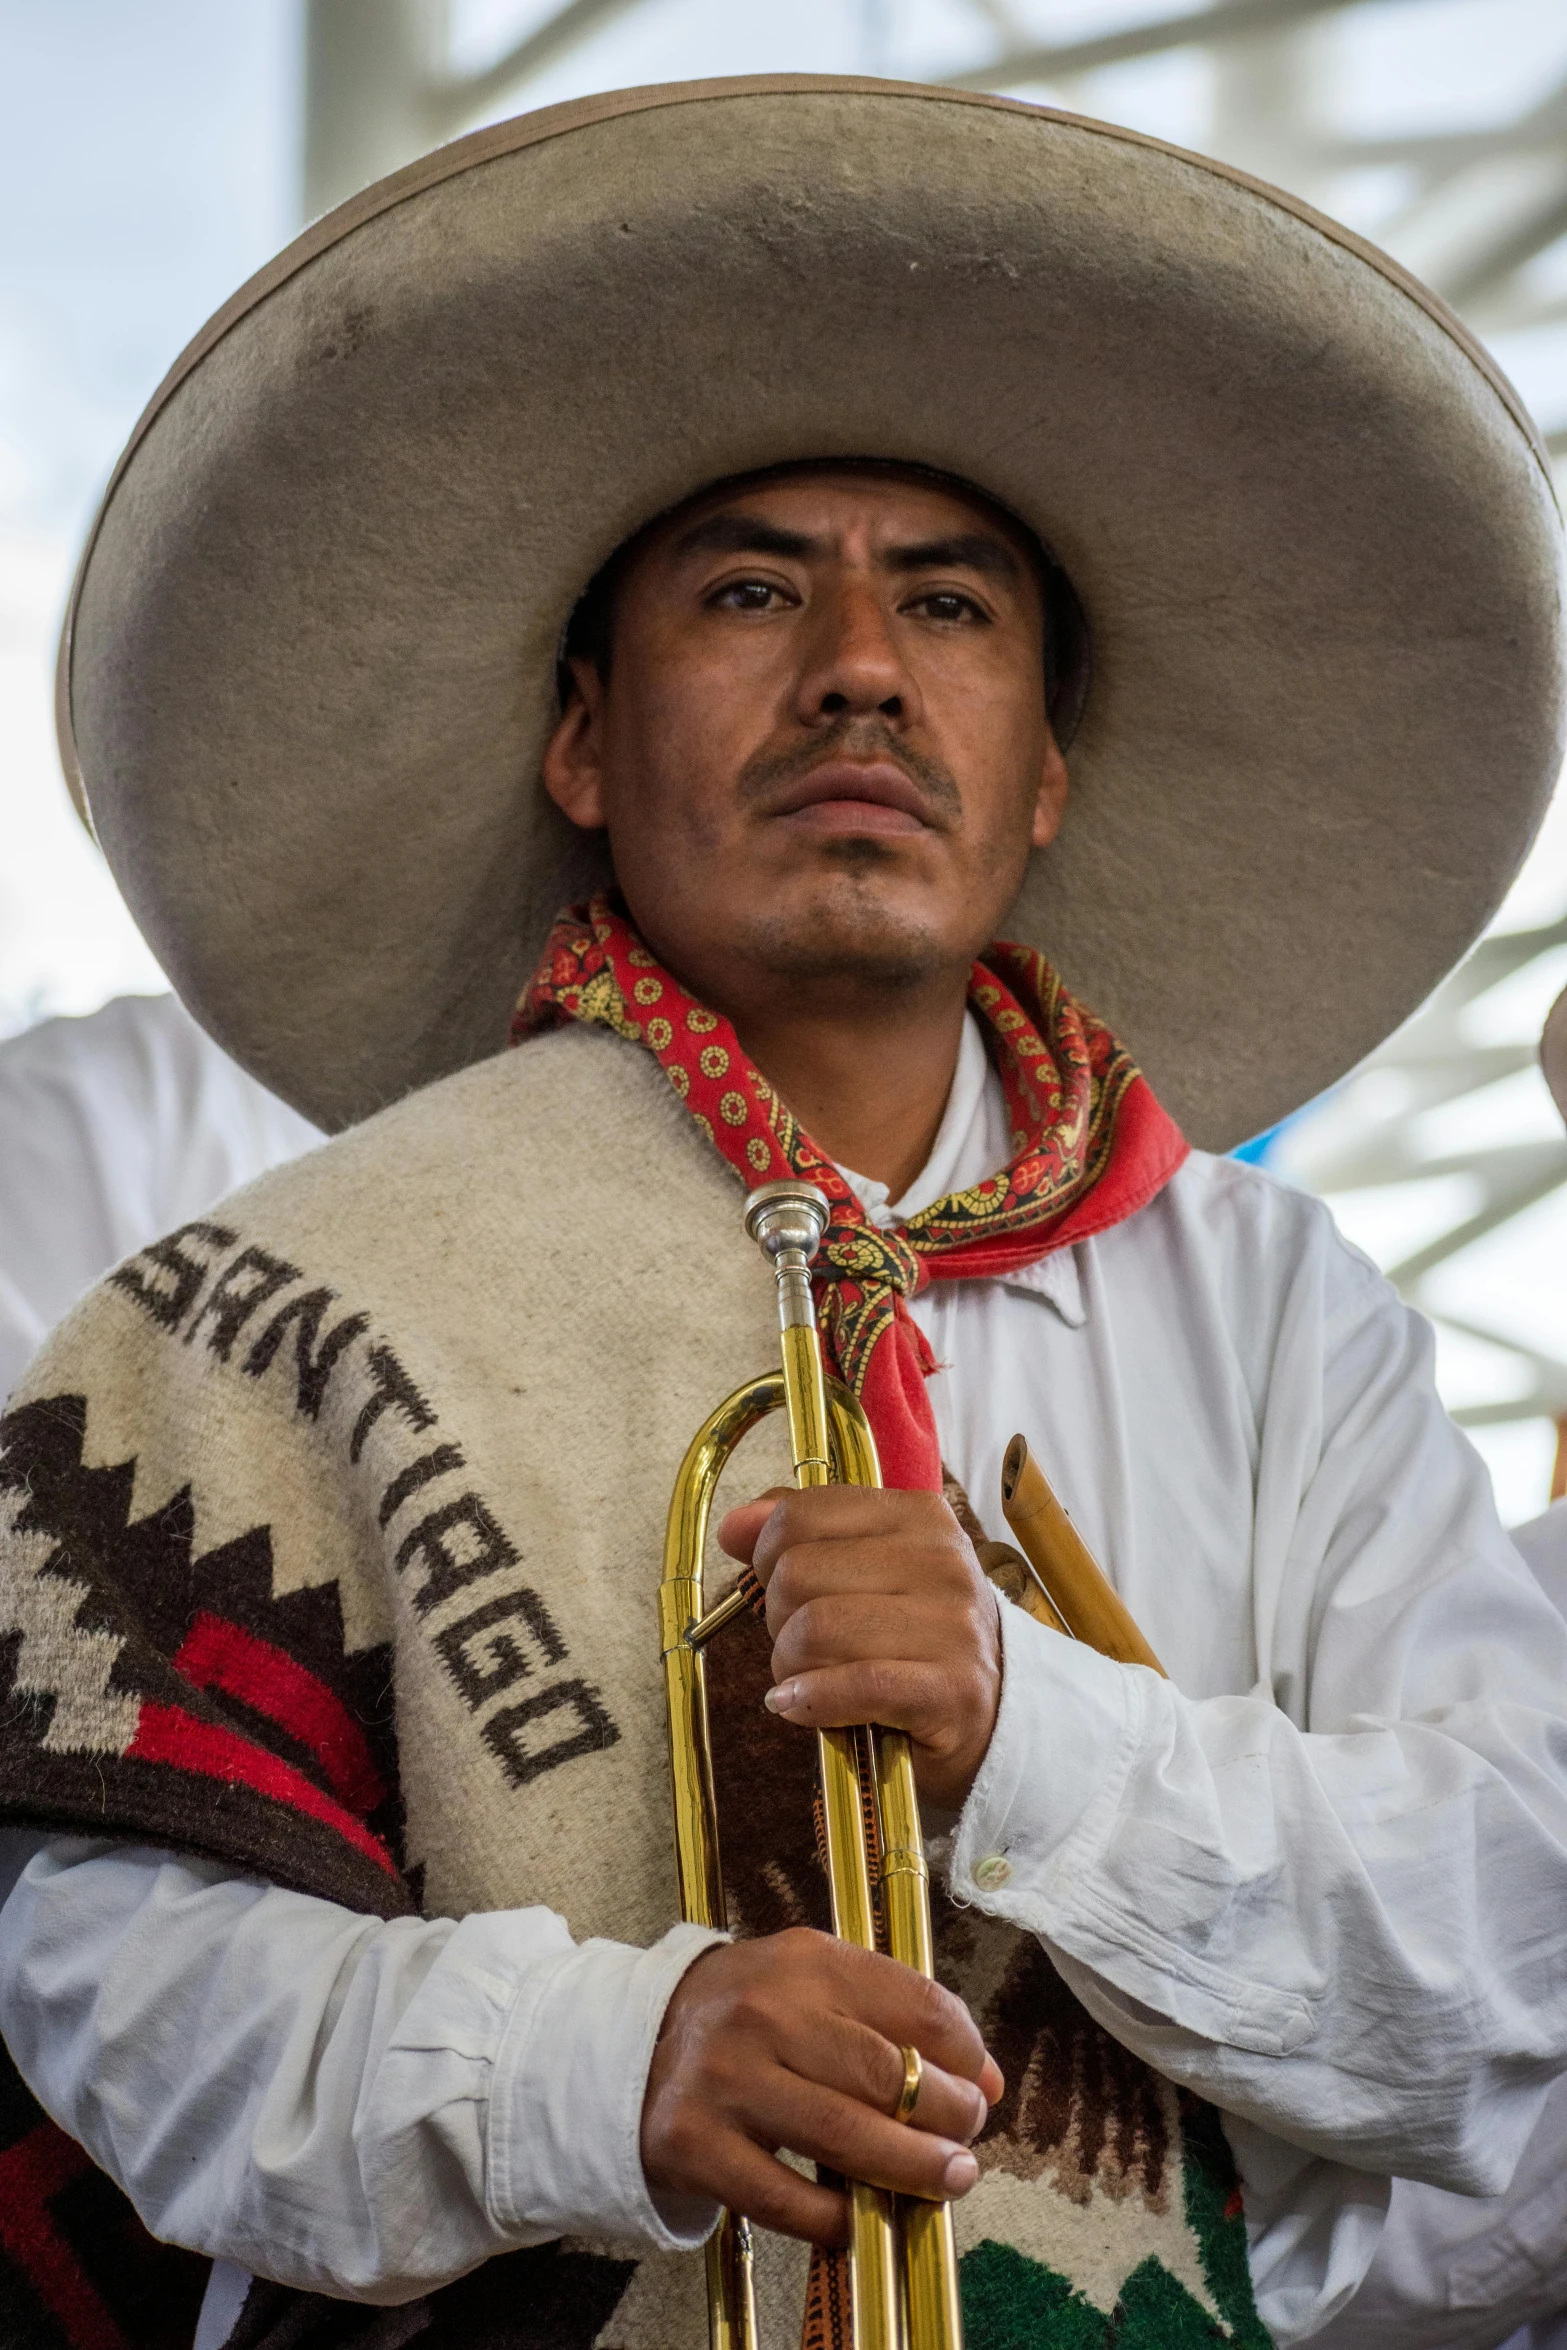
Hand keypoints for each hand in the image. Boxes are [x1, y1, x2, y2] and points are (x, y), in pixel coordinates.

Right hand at [641, 1928, 1002, 2241]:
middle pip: (885, 2074)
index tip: (981, 2083)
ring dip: (911, 2169)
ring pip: (845, 2136)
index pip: (913, 2001)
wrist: (631, 2046)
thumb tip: (987, 2079)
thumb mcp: (813, 1987)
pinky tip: (861, 2219)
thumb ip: (894, 2018)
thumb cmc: (745, 2019)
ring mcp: (727, 2080)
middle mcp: (764, 2011)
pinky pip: (785, 2197)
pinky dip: (836, 2218)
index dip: (965, 2051)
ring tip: (946, 2179)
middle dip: (947, 2115)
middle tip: (967, 2138)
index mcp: (805, 1961)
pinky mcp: (696, 2145)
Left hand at [717, 1485, 1001, 1809]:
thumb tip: (734, 1525)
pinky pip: (853, 1685)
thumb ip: (802, 1536)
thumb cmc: (915, 1636)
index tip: (780, 1587)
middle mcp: (941, 1560)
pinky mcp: (952, 1689)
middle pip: (798, 1573)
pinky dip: (810, 1700)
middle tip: (800, 1643)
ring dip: (790, 1667)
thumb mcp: (867, 1569)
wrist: (995, 1714)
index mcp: (918, 1516)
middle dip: (778, 1618)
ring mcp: (952, 1625)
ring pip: (816, 1630)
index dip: (767, 1556)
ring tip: (805, 1679)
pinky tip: (801, 1706)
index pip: (801, 1515)